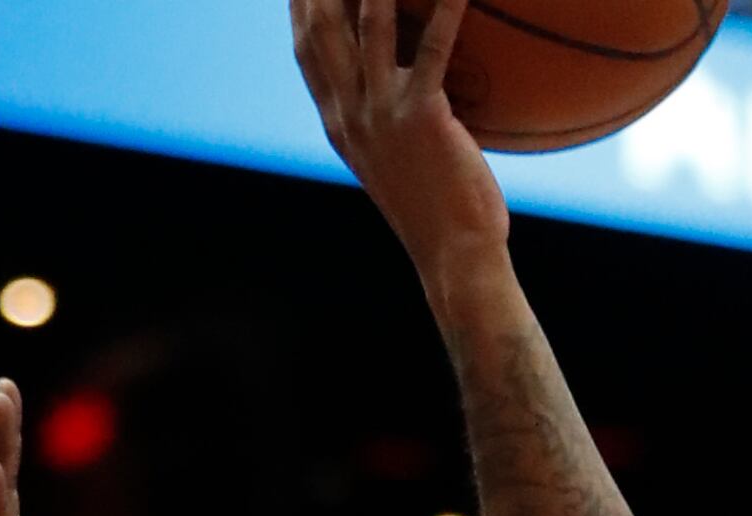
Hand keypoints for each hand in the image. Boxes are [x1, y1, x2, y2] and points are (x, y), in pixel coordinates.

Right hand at [292, 0, 509, 261]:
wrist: (453, 254)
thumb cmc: (438, 211)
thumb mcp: (398, 162)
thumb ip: (388, 122)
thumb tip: (403, 88)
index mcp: (339, 124)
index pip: (306, 53)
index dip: (299, 9)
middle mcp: (350, 114)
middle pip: (321, 29)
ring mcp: (381, 114)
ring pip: (367, 28)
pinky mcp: (421, 117)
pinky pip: (430, 50)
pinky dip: (442, 11)